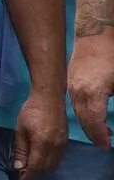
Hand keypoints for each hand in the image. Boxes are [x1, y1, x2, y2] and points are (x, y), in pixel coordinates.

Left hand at [13, 88, 66, 179]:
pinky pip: (58, 159)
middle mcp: (55, 148)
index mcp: (42, 144)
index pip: (36, 168)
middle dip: (35, 176)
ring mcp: (62, 145)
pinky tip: (42, 163)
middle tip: (24, 178)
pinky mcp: (65, 142)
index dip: (28, 177)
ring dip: (43, 171)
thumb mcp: (20, 129)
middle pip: (46, 169)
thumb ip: (20, 149)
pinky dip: (50, 164)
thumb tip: (18, 167)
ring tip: (31, 172)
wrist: (49, 98)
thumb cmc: (31, 111)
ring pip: (54, 165)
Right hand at [69, 32, 113, 147]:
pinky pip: (75, 102)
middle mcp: (77, 92)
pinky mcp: (70, 80)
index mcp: (92, 93)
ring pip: (77, 111)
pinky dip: (83, 112)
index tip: (107, 145)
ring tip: (102, 132)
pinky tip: (93, 114)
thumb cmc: (112, 57)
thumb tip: (113, 122)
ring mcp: (72, 86)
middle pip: (83, 119)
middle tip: (105, 143)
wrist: (96, 33)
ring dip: (88, 124)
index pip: (94, 122)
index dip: (100, 136)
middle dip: (93, 133)